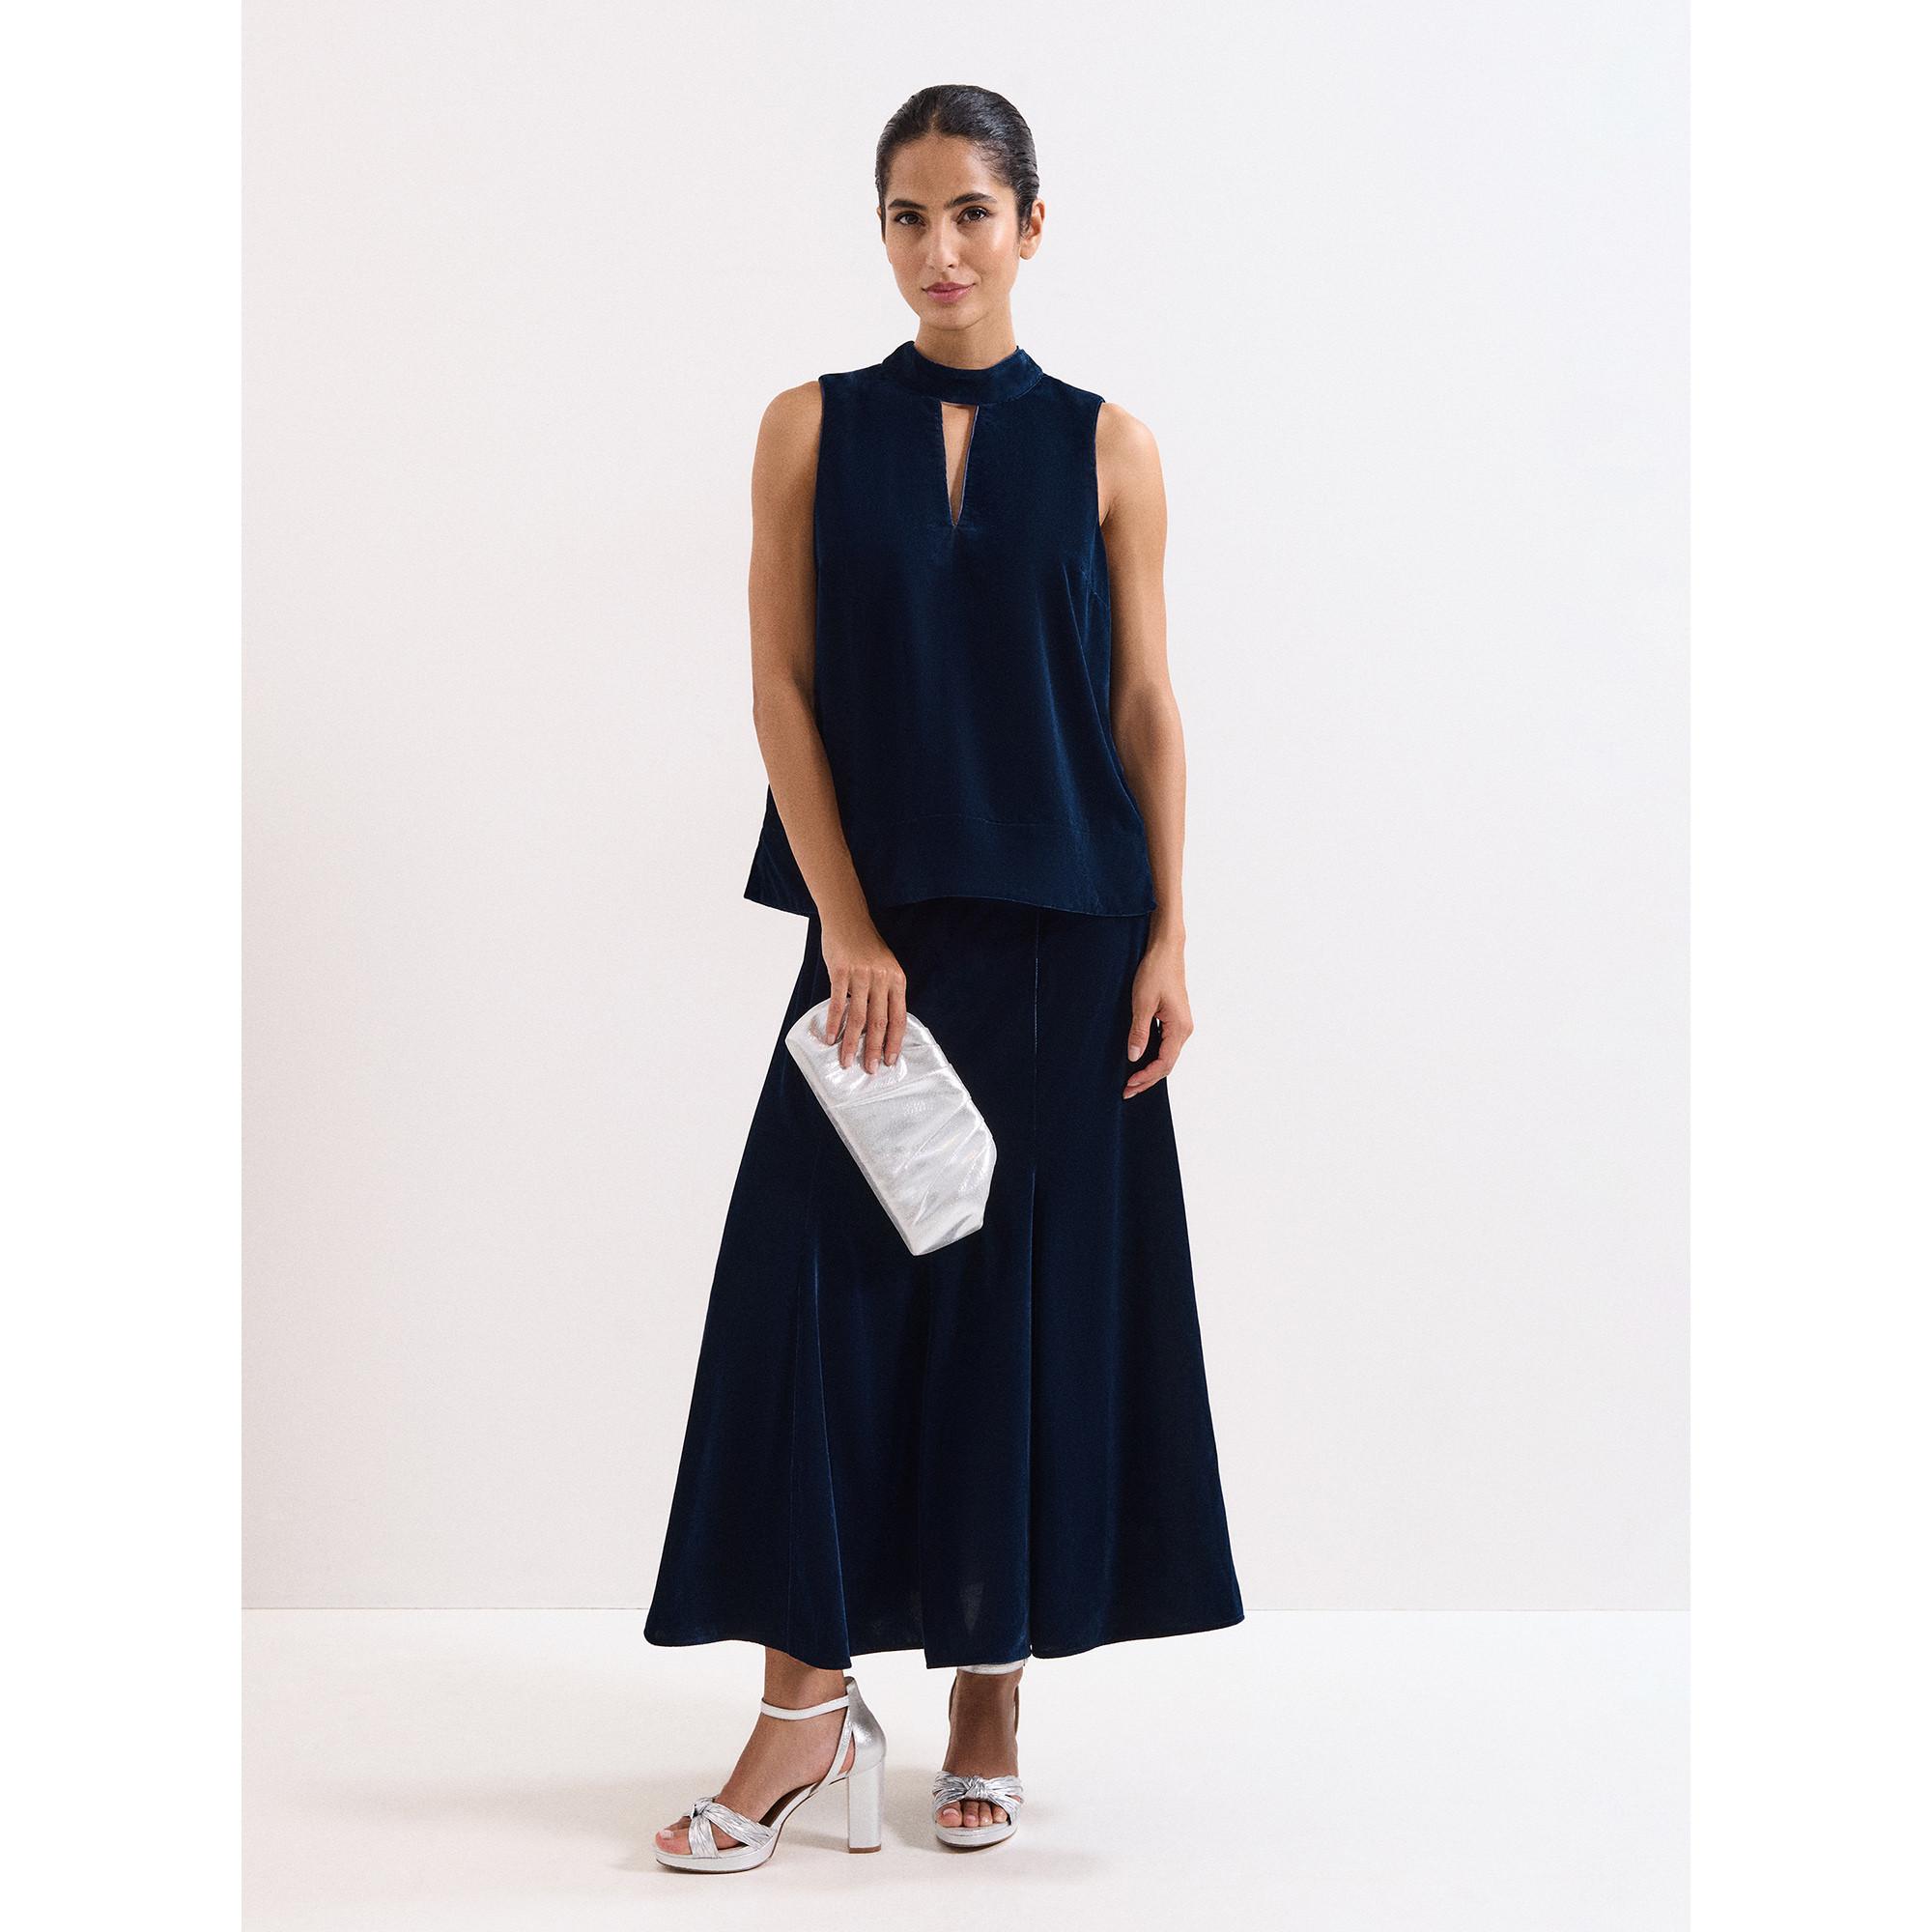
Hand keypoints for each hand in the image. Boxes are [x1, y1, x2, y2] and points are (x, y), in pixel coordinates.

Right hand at [819, 918, 907, 1072]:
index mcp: (897, 979)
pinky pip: (837, 1002)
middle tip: (869, 1069)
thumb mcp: (885, 967)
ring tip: (846, 1061)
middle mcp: (882, 978)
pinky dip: (834, 1022)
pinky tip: (830, 1038)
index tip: (889, 1061)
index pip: (899, 1017)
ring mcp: (861, 974)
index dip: (894, 1041)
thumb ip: (885, 993)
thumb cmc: (866, 946)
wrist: (848, 919)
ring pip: (858, 1016)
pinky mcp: (841, 971)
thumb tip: (880, 1026)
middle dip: (874, 1049)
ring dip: (851, 1043)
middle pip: (879, 1021)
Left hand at [1124, 935, 1191, 1097]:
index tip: (1128, 1085)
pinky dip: (1154, 1057)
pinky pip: (1166, 1045)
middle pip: (1167, 1064)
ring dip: (1150, 1070)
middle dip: (1147, 1079)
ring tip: (1132, 1081)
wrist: (1166, 950)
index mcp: (1180, 1028)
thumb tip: (1134, 1057)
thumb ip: (1139, 1032)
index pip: (1164, 1063)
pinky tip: (1141, 1060)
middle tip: (1127, 1091)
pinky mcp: (1175, 1019)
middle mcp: (1184, 1029)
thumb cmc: (1155, 972)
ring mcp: (1181, 1025)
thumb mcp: (1142, 1003)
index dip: (1146, 1077)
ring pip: (1167, 1056)